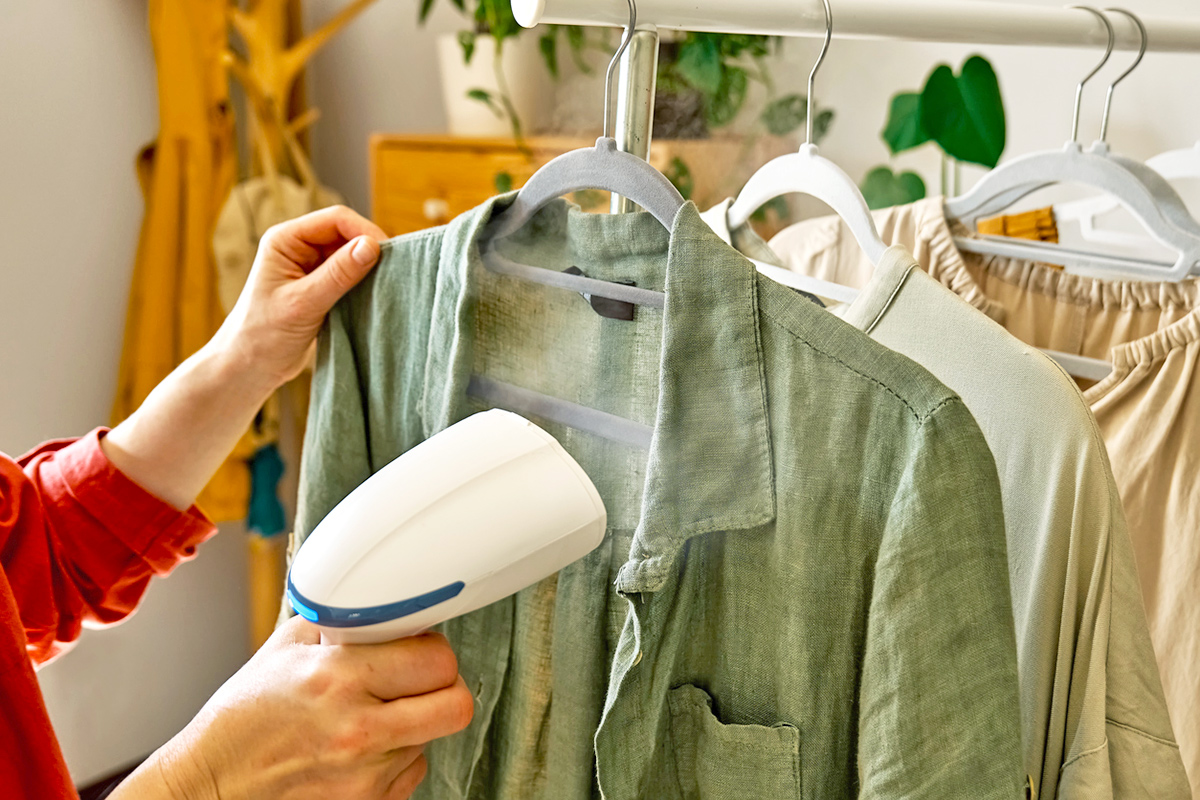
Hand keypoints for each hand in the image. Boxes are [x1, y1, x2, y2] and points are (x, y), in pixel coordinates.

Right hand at [113, 617, 474, 799]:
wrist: (212, 783)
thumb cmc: (242, 719)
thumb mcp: (285, 649)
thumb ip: (340, 623)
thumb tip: (383, 606)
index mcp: (338, 678)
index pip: (437, 660)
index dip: (432, 650)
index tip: (418, 649)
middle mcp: (357, 729)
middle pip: (456, 705)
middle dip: (444, 687)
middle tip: (419, 680)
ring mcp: (364, 774)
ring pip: (433, 737)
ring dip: (414, 723)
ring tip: (371, 714)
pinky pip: (411, 770)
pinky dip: (395, 755)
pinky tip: (362, 745)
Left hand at [211, 205, 386, 393]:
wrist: (250, 367)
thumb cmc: (264, 335)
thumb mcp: (303, 303)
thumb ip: (339, 274)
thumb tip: (372, 246)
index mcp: (285, 240)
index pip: (336, 219)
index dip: (364, 232)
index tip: (387, 256)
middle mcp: (298, 248)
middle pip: (346, 234)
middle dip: (369, 250)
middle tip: (391, 273)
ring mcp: (310, 267)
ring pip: (352, 255)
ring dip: (368, 269)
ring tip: (384, 286)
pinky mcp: (321, 287)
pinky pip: (350, 276)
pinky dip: (364, 284)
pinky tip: (373, 297)